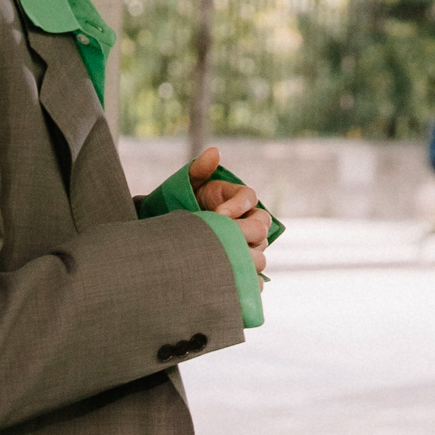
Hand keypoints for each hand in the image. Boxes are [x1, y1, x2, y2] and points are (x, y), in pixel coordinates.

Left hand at [189, 148, 269, 271]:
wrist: (174, 233)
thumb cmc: (183, 204)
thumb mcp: (187, 185)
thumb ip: (199, 170)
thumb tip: (213, 152)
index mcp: (241, 198)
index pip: (249, 198)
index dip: (236, 207)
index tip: (217, 214)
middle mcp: (250, 221)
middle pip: (260, 228)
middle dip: (242, 233)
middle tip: (219, 240)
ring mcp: (250, 246)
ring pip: (261, 253)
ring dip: (244, 257)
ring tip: (221, 260)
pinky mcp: (245, 267)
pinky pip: (258, 278)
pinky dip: (250, 281)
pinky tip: (233, 281)